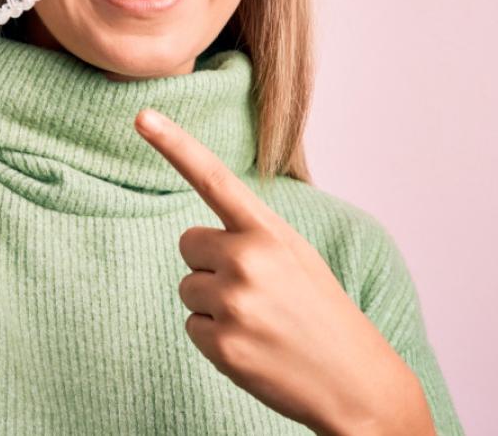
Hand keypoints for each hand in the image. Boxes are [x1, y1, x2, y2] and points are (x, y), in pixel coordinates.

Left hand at [133, 108, 430, 434]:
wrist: (355, 381)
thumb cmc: (321, 313)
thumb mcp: (296, 257)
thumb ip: (251, 237)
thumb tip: (197, 240)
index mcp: (269, 231)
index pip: (213, 178)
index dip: (175, 144)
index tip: (142, 116)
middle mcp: (248, 260)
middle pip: (189, 244)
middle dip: (211, 265)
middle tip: (256, 291)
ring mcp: (234, 303)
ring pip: (188, 289)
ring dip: (214, 306)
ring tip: (259, 322)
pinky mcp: (222, 345)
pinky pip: (192, 328)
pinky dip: (217, 340)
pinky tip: (253, 347)